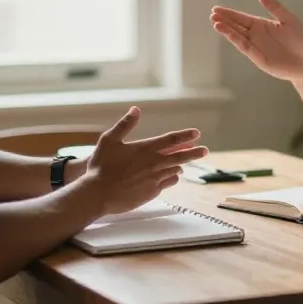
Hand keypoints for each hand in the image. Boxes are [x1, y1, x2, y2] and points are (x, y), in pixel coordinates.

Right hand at [83, 107, 208, 213]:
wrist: (97, 194)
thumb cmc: (101, 166)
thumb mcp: (109, 140)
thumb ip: (125, 124)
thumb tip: (136, 109)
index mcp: (146, 148)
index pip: (171, 139)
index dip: (185, 136)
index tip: (197, 134)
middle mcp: (154, 163)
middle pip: (180, 156)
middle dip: (194, 153)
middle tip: (205, 151)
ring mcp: (154, 179)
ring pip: (174, 170)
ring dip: (179, 165)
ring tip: (182, 164)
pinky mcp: (152, 193)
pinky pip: (167, 183)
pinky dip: (171, 177)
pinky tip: (170, 176)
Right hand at [210, 0, 302, 81]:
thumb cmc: (300, 40)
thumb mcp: (288, 19)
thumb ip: (274, 7)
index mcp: (261, 25)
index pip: (241, 18)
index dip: (229, 14)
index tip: (216, 9)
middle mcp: (255, 36)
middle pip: (236, 27)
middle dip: (224, 21)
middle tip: (212, 14)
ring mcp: (255, 47)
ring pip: (237, 37)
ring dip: (227, 31)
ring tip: (216, 23)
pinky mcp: (258, 58)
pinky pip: (246, 48)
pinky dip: (236, 41)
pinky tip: (229, 34)